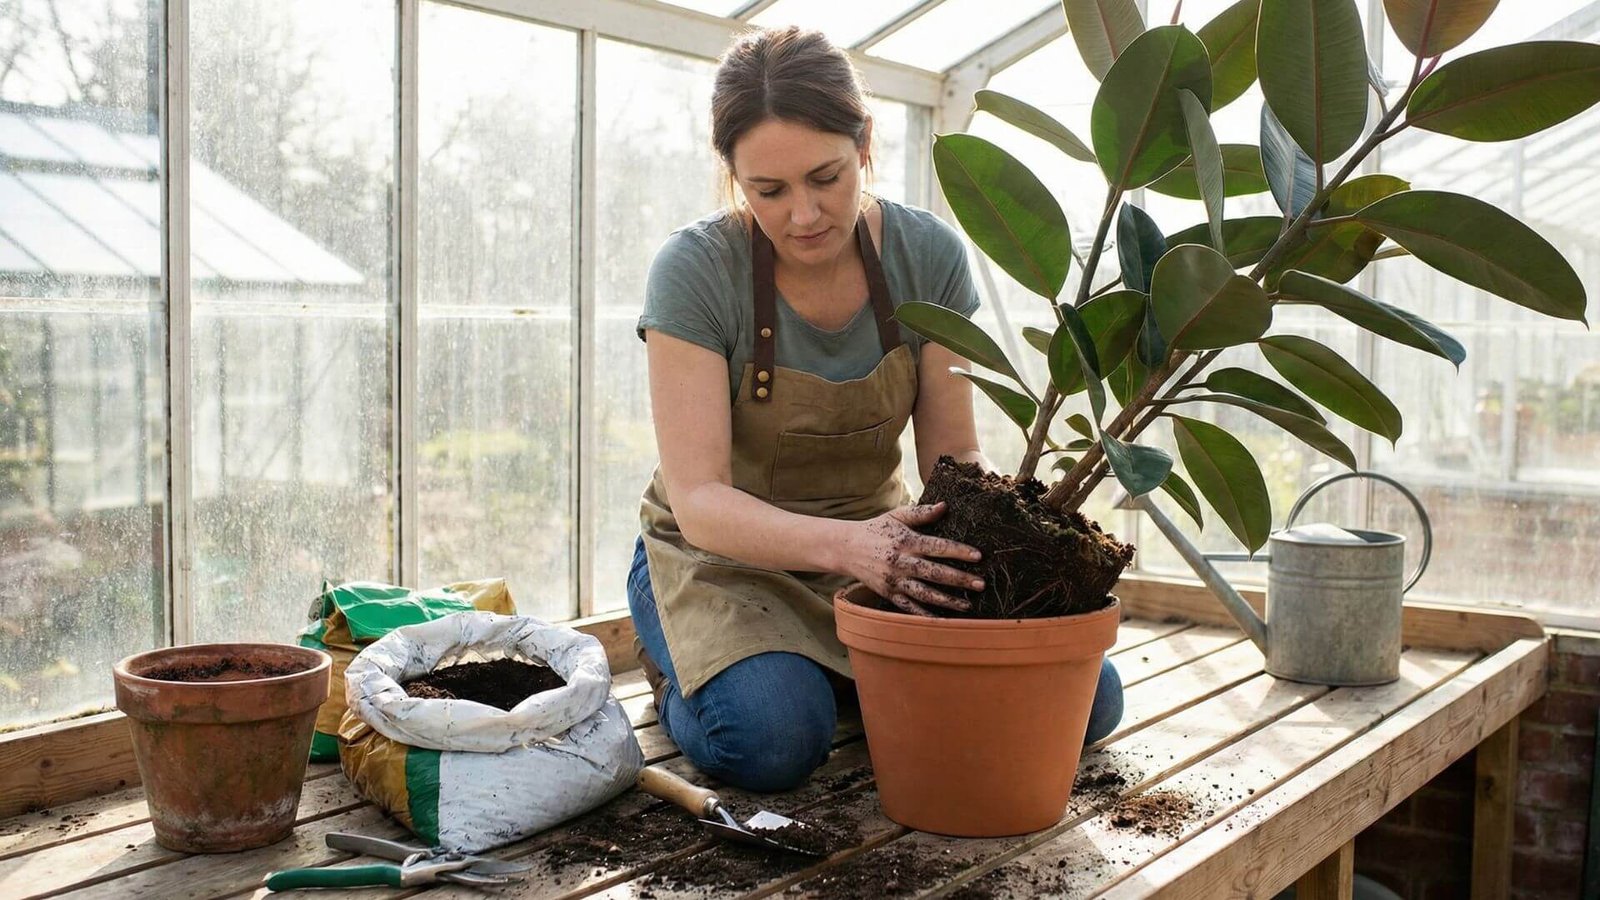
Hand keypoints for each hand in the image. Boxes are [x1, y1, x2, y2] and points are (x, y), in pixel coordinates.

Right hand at [839, 502, 983, 615]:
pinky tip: (942, 619)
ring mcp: (894, 580)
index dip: (958, 552)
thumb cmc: (876, 529)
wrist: (846, 548)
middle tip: (981, 584)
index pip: (937, 547)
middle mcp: (901, 562)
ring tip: (968, 605)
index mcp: (906, 541)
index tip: (978, 556)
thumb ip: (921, 513)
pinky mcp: (888, 593)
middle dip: (959, 579)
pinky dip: (925, 615)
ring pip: (924, 593)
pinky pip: (909, 607)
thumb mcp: (896, 516)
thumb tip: (945, 506)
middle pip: (934, 573)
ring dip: (947, 601)